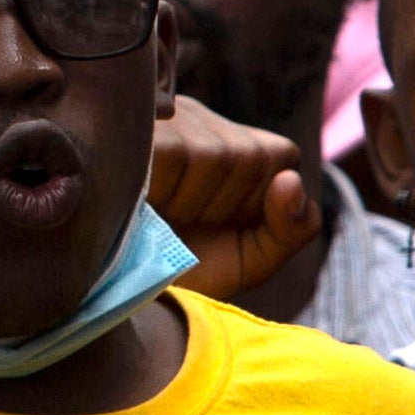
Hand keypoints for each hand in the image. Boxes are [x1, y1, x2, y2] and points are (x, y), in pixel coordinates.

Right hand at [150, 92, 321, 302]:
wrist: (121, 297)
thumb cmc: (181, 271)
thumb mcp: (251, 259)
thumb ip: (294, 227)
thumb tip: (290, 180)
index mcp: (229, 141)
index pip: (280, 155)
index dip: (257, 203)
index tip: (220, 226)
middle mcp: (196, 117)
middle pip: (250, 155)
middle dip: (223, 207)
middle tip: (184, 224)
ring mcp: (163, 116)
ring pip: (216, 155)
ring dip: (192, 204)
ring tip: (161, 214)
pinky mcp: (134, 127)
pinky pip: (179, 154)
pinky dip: (167, 192)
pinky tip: (143, 202)